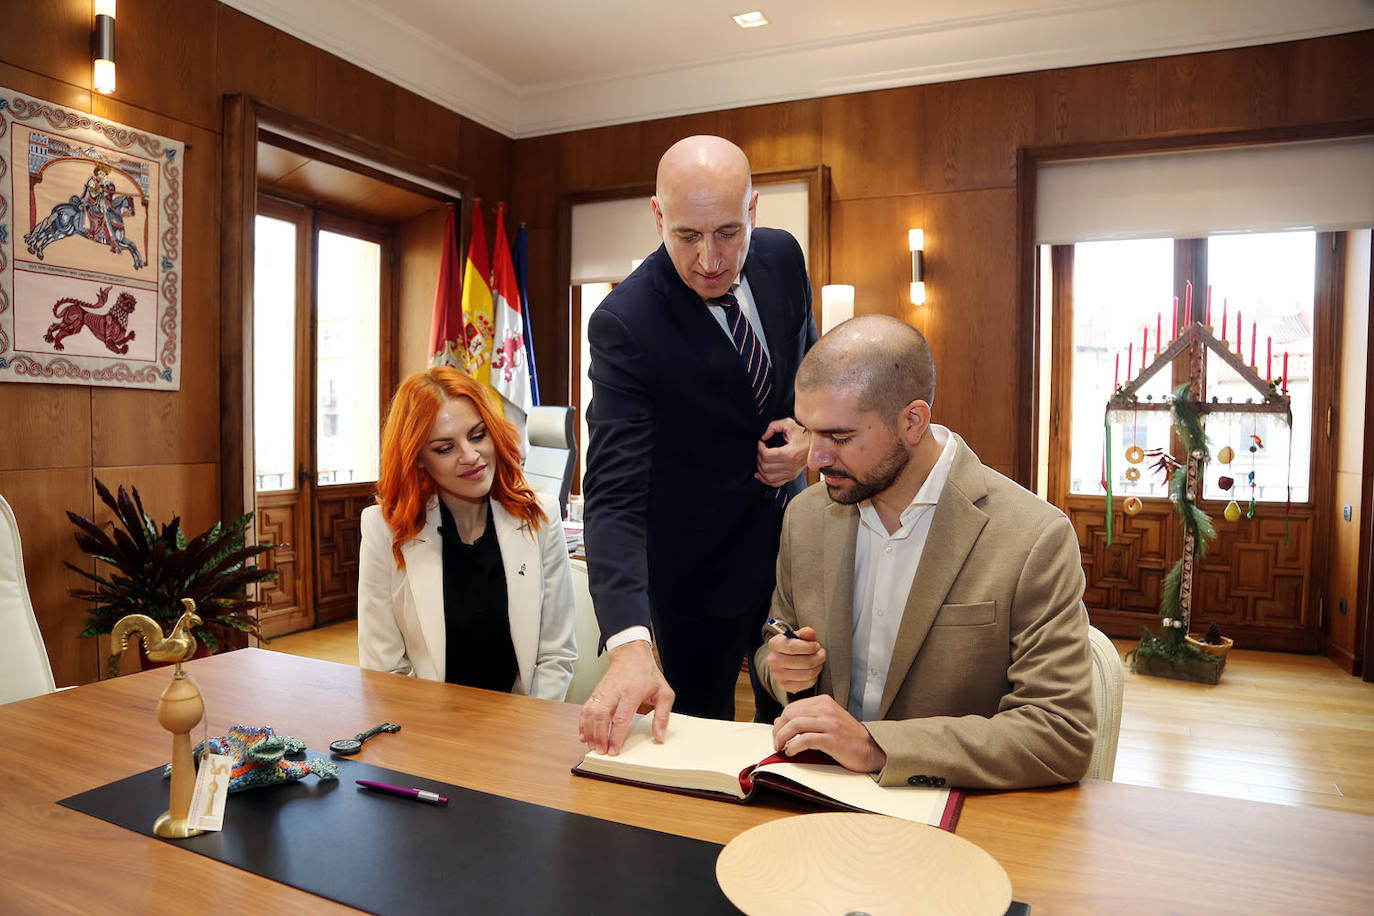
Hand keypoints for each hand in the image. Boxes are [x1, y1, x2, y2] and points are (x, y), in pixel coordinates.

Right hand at [578, 641, 673, 754]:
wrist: (631, 655)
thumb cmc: (647, 674)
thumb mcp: (664, 692)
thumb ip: (663, 715)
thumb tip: (660, 736)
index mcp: (632, 692)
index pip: (620, 717)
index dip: (615, 736)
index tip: (613, 750)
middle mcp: (614, 691)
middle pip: (601, 716)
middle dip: (599, 736)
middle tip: (601, 751)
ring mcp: (603, 691)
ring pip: (590, 713)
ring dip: (589, 731)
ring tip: (593, 746)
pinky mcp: (596, 692)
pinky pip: (585, 708)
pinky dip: (582, 723)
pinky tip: (584, 735)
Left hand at [755, 418, 809, 487]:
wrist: (818, 444)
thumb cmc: (804, 434)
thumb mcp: (789, 424)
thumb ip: (773, 426)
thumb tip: (764, 436)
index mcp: (790, 453)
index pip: (766, 455)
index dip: (759, 448)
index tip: (760, 443)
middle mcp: (791, 465)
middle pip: (765, 467)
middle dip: (759, 457)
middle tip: (760, 450)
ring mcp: (792, 472)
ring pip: (768, 477)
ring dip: (760, 469)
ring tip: (760, 460)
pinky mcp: (792, 476)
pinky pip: (775, 483)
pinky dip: (765, 480)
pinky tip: (760, 474)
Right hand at [764, 625, 825, 692]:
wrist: (786, 659)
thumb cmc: (795, 646)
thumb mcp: (800, 636)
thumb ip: (805, 633)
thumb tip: (808, 632)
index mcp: (774, 644)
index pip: (793, 647)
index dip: (809, 647)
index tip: (816, 645)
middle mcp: (773, 660)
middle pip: (804, 662)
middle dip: (818, 657)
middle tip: (821, 653)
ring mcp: (778, 675)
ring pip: (808, 674)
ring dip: (818, 667)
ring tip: (818, 661)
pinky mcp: (784, 686)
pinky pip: (807, 683)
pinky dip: (814, 677)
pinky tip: (812, 670)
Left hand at [771, 694, 886, 773]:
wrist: (871, 749)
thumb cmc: (848, 737)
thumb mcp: (826, 721)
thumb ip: (805, 719)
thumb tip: (778, 721)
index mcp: (824, 702)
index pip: (792, 707)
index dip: (781, 721)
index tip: (778, 733)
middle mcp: (826, 709)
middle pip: (790, 714)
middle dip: (778, 729)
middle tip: (776, 742)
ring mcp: (830, 724)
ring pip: (795, 725)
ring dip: (782, 738)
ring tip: (780, 747)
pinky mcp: (832, 739)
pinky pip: (805, 740)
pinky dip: (793, 746)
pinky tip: (791, 752)